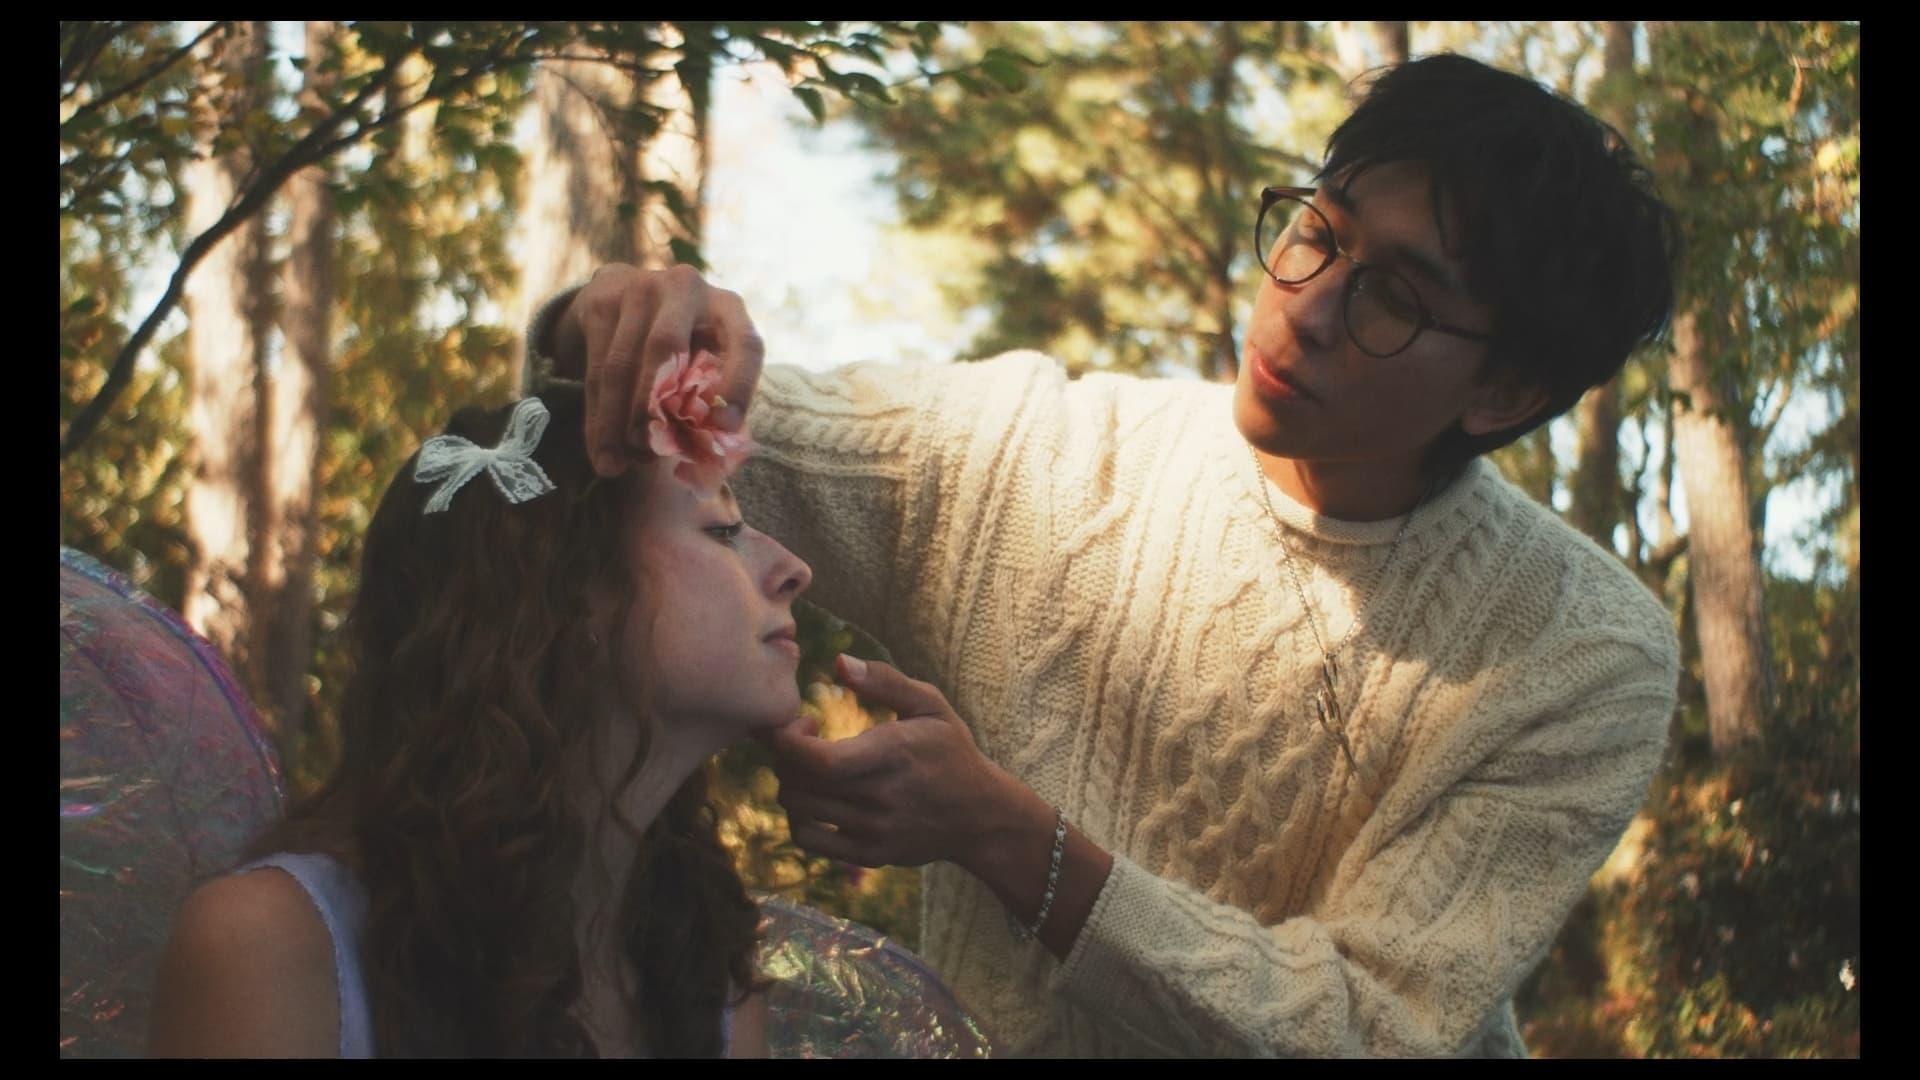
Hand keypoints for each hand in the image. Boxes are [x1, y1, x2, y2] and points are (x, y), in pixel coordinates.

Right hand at [552, 263, 765, 476]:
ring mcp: (640, 286)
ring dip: (616, 421)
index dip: (739, 385)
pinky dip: (598, 415)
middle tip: (647, 452)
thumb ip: (708, 400)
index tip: (723, 428)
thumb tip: (704, 456)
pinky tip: (600, 448)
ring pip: (622, 363)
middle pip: (666, 348)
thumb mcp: (703, 362)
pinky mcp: (602, 299)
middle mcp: (687, 287)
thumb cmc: (680, 346)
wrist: (624, 294)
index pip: (745, 343)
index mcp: (728, 307)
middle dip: (653, 406)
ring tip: (616, 464)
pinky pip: (597, 366)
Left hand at [762, 655, 1017, 871]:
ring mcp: (873, 830)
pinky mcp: (868, 854)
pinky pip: (808, 840)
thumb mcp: (931, 705)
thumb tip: (839, 662)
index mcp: (894, 755)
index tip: (803, 722)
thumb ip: (885, 681)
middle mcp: (881, 797)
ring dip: (790, 783)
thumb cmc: (950, 750)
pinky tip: (813, 798)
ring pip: (798, 810)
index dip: (790, 741)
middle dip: (785, 755)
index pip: (820, 761)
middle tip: (802, 738)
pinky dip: (797, 817)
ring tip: (809, 766)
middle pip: (799, 783)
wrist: (981, 816)